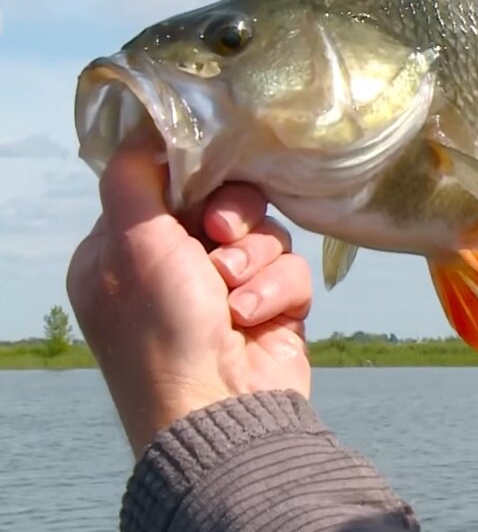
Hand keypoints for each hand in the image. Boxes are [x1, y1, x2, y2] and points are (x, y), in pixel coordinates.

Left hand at [67, 135, 312, 455]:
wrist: (221, 411)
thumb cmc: (163, 330)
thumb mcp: (130, 244)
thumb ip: (133, 177)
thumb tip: (148, 122)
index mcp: (129, 252)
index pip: (170, 185)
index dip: (193, 177)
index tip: (204, 178)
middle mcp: (178, 267)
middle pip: (227, 201)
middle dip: (232, 217)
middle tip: (221, 235)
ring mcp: (228, 289)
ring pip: (266, 232)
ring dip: (254, 259)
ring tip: (235, 297)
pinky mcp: (274, 306)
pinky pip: (292, 268)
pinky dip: (277, 290)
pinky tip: (255, 318)